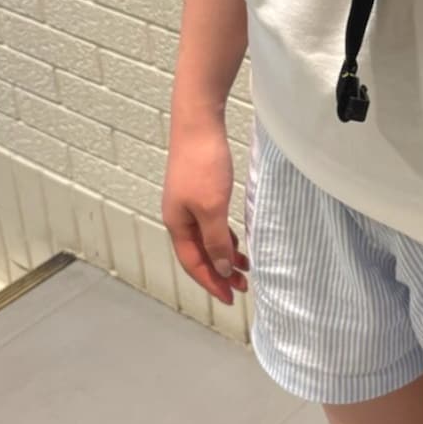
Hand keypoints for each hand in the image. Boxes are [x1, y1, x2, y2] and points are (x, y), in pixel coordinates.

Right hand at [162, 115, 249, 305]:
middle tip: (243, 287)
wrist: (199, 124)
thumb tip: (219, 270)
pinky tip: (236, 239)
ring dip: (224, 254)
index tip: (231, 298)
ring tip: (245, 267)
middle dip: (219, 272)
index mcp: (177, 225)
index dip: (212, 283)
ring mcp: (187, 203)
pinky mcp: (199, 189)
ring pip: (206, 239)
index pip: (193, 264)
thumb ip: (215, 241)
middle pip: (199, 254)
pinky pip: (210, 223)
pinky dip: (223, 236)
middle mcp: (178, 217)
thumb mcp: (213, 208)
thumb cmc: (204, 165)